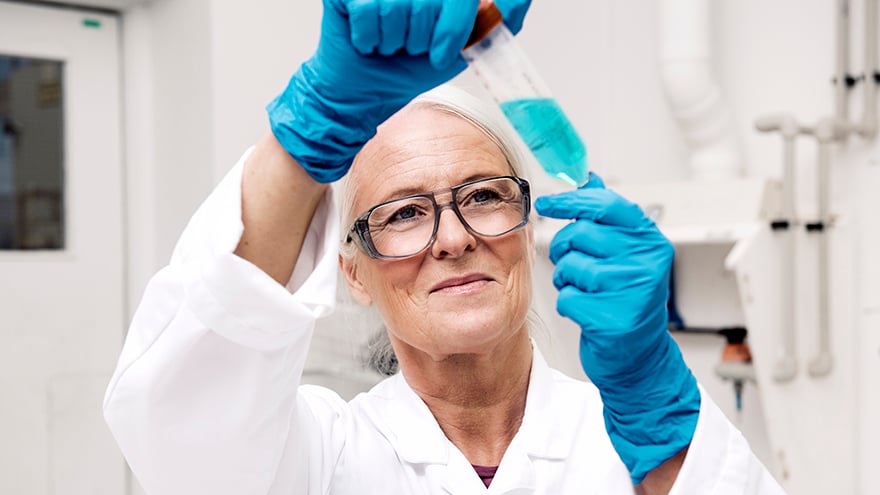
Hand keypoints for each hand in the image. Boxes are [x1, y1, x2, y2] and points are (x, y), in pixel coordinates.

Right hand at [267, 0, 531, 182]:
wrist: (366, 90)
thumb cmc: (411, 65)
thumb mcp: (461, 46)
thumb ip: (490, 21)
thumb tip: (518, 1)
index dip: (460, 22)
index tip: (447, 49)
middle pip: (437, 1)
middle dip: (428, 38)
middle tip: (416, 49)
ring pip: (401, 7)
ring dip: (398, 40)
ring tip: (391, 45)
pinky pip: (370, 12)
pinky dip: (371, 39)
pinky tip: (370, 42)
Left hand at [534, 173, 699, 483]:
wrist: (638, 358)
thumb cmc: (626, 301)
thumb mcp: (625, 254)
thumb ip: (607, 217)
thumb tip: (590, 178)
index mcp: (650, 241)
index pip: (606, 205)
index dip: (571, 200)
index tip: (547, 203)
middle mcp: (646, 262)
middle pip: (581, 234)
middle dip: (565, 247)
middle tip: (572, 262)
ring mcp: (632, 291)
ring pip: (571, 266)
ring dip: (567, 279)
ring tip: (586, 291)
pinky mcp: (614, 318)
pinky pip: (568, 297)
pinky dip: (569, 304)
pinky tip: (587, 312)